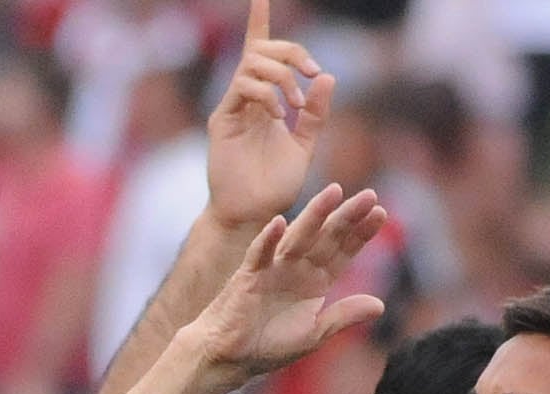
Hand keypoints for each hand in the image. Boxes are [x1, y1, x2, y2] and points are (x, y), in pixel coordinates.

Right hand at [185, 182, 385, 386]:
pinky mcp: (248, 276)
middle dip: (347, 217)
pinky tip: (278, 224)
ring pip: (297, 237)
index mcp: (315, 282)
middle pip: (326, 237)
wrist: (229, 359)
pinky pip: (259, 254)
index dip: (361, 233)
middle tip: (370, 195)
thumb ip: (343, 316)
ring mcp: (273, 269)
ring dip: (314, 215)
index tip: (382, 213)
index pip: (343, 251)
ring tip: (334, 193)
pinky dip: (267, 240)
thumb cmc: (267, 347)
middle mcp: (297, 269)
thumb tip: (380, 305)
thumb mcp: (314, 334)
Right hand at [207, 0, 333, 229]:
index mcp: (264, 100)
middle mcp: (246, 99)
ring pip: (252, 64)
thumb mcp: (305, 145)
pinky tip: (280, 115)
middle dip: (291, 52)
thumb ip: (315, 113)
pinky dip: (267, 93)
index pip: (261, 52)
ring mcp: (232, 108)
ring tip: (295, 105)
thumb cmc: (274, 186)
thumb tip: (327, 75)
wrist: (253, 215)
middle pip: (263, 51)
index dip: (259, 21)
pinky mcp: (221, 120)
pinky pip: (243, 87)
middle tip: (310, 74)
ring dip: (282, 76)